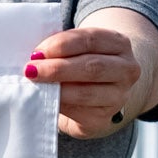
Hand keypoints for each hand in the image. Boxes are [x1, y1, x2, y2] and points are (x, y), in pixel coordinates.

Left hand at [24, 26, 139, 138]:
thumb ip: (62, 48)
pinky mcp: (103, 118)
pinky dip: (59, 105)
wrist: (97, 95)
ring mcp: (118, 96)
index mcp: (119, 44)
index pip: (91, 40)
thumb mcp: (78, 49)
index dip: (62, 44)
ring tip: (35, 85)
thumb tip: (36, 56)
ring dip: (57, 89)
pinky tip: (45, 99)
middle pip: (92, 67)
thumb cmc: (81, 64)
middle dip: (58, 68)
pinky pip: (78, 112)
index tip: (38, 52)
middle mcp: (126, 70)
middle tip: (31, 70)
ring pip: (86, 92)